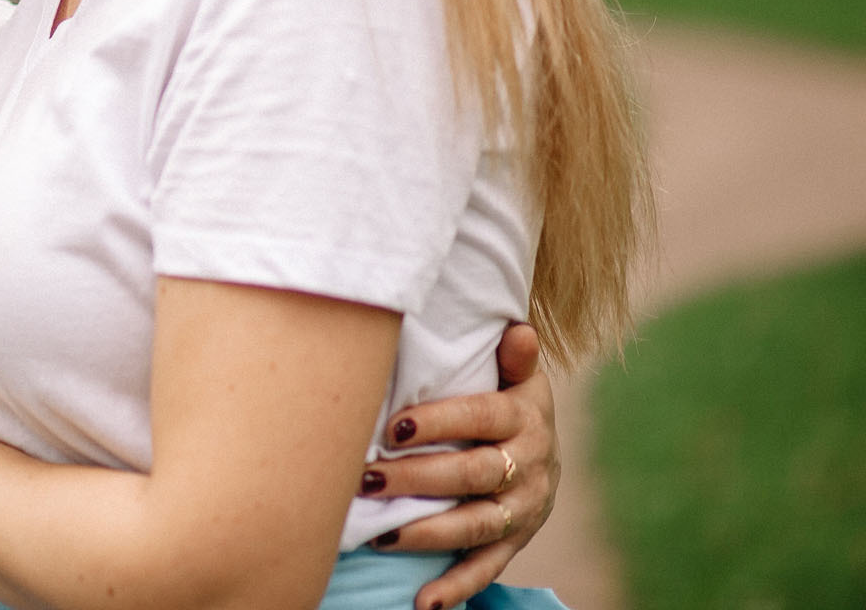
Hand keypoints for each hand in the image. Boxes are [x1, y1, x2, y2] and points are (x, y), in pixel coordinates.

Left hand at [361, 321, 558, 609]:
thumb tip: (518, 330)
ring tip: (382, 536)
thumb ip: (512, 358)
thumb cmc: (505, 398)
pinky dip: (457, 587)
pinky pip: (487, 568)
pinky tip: (423, 602)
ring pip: (477, 524)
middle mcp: (530, 466)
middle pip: (473, 474)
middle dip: (419, 478)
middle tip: (368, 478)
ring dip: (429, 532)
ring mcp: (524, 509)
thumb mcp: (514, 375)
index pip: (482, 417)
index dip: (440, 422)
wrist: (543, 445)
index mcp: (525, 418)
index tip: (393, 426)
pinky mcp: (514, 541)